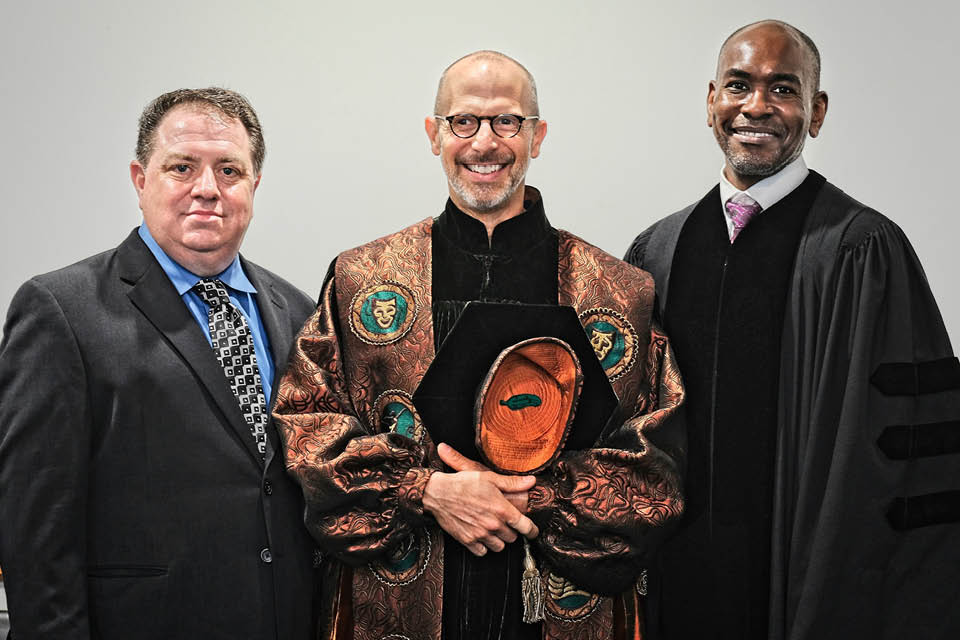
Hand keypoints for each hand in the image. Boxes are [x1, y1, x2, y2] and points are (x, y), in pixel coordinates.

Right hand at [424, 443, 538, 556]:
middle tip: (504, 522)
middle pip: (512, 538)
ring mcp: (480, 534)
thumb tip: (531, 482)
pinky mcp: (468, 541)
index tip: (534, 532)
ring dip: (499, 540)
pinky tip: (481, 536)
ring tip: (493, 529)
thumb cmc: (464, 483)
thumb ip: (512, 483)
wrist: (439, 493)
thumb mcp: (490, 478)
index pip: (525, 526)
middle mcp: (493, 524)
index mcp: (502, 509)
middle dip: (511, 531)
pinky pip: (483, 552)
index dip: (533, 531)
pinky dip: (484, 546)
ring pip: (499, 547)